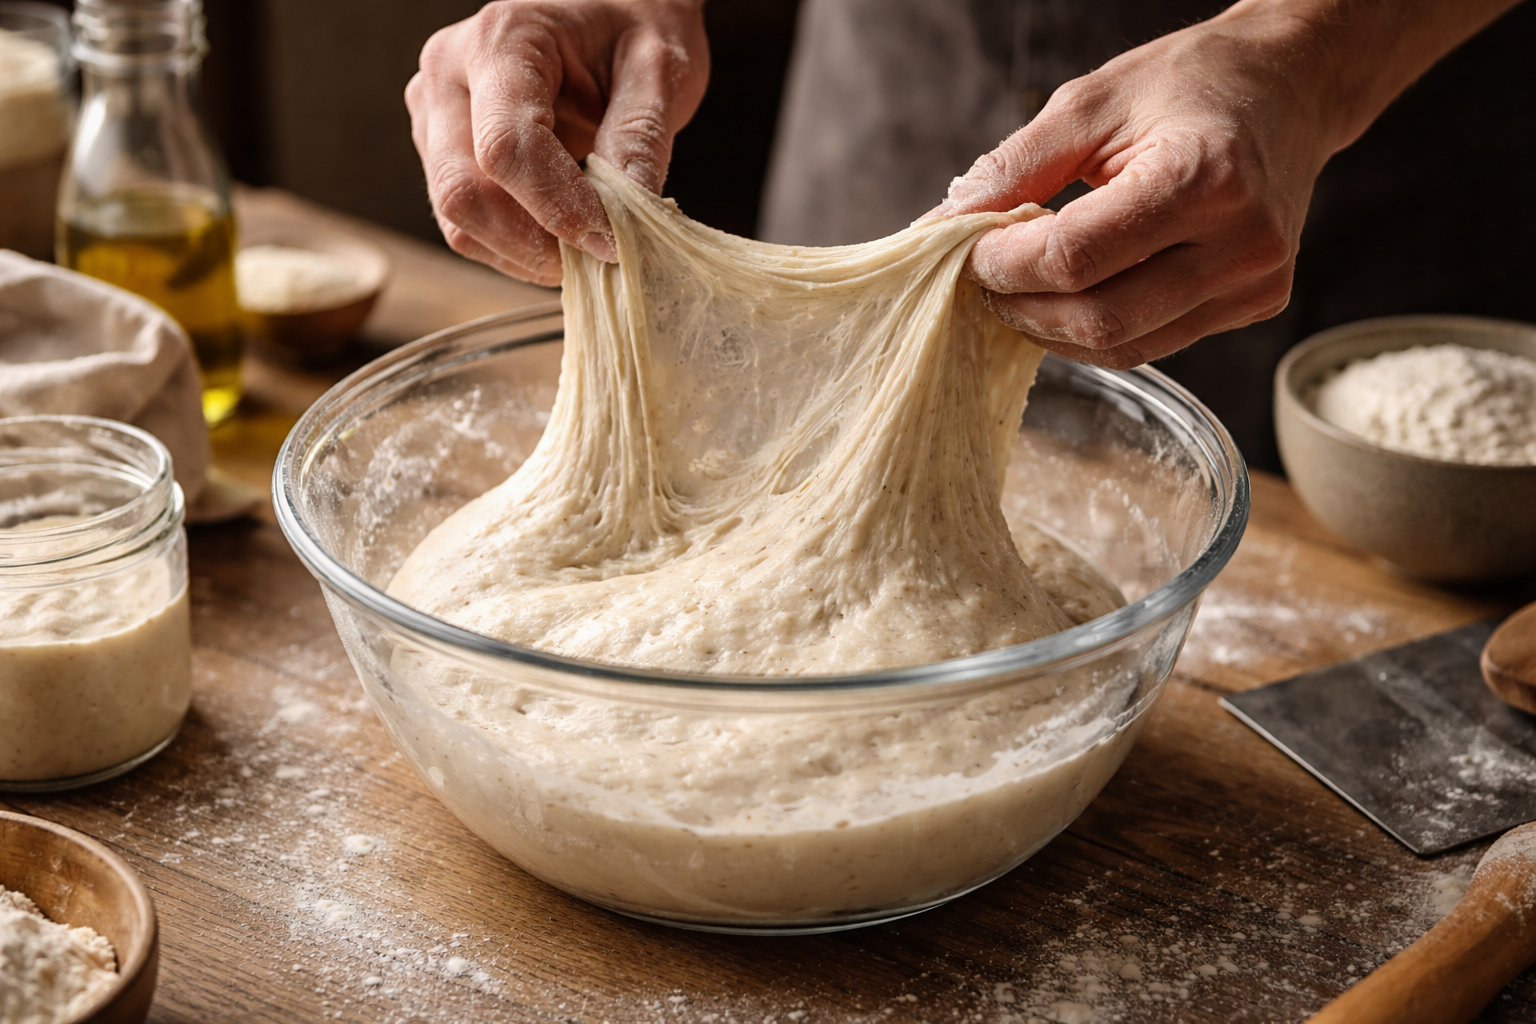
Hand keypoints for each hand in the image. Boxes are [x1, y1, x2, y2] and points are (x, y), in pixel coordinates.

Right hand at [406, 0, 708, 284]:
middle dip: (535, 242)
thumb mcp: (660, 67)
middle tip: (600, 255)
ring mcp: (436, 116)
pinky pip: (464, 227)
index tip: (611, 240)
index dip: (558, 207)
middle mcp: (450, 74)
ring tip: (586, 245)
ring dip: (524, 253)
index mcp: (503, 40)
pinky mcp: (442, 152)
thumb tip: (624, 221)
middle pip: (463, 191)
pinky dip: (514, 250)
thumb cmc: (633, 28)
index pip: (507, 146)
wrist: (610, 12)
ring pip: (457, 219)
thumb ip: (641, 137)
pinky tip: (561, 237)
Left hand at [930, 9, 1331, 368]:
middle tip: (982, 278)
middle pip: (1098, 318)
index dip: (1006, 265)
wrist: (1292, 86)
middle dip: (1020, 307)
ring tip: (1020, 286)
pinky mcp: (1252, 305)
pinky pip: (1152, 343)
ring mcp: (1254, 284)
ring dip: (1051, 328)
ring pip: (1122, 346)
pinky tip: (1069, 295)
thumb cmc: (1192, 83)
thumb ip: (1014, 168)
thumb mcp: (1091, 103)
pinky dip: (1094, 330)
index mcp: (1204, 177)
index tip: (967, 250)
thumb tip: (940, 226)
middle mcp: (1240, 242)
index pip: (1076, 257)